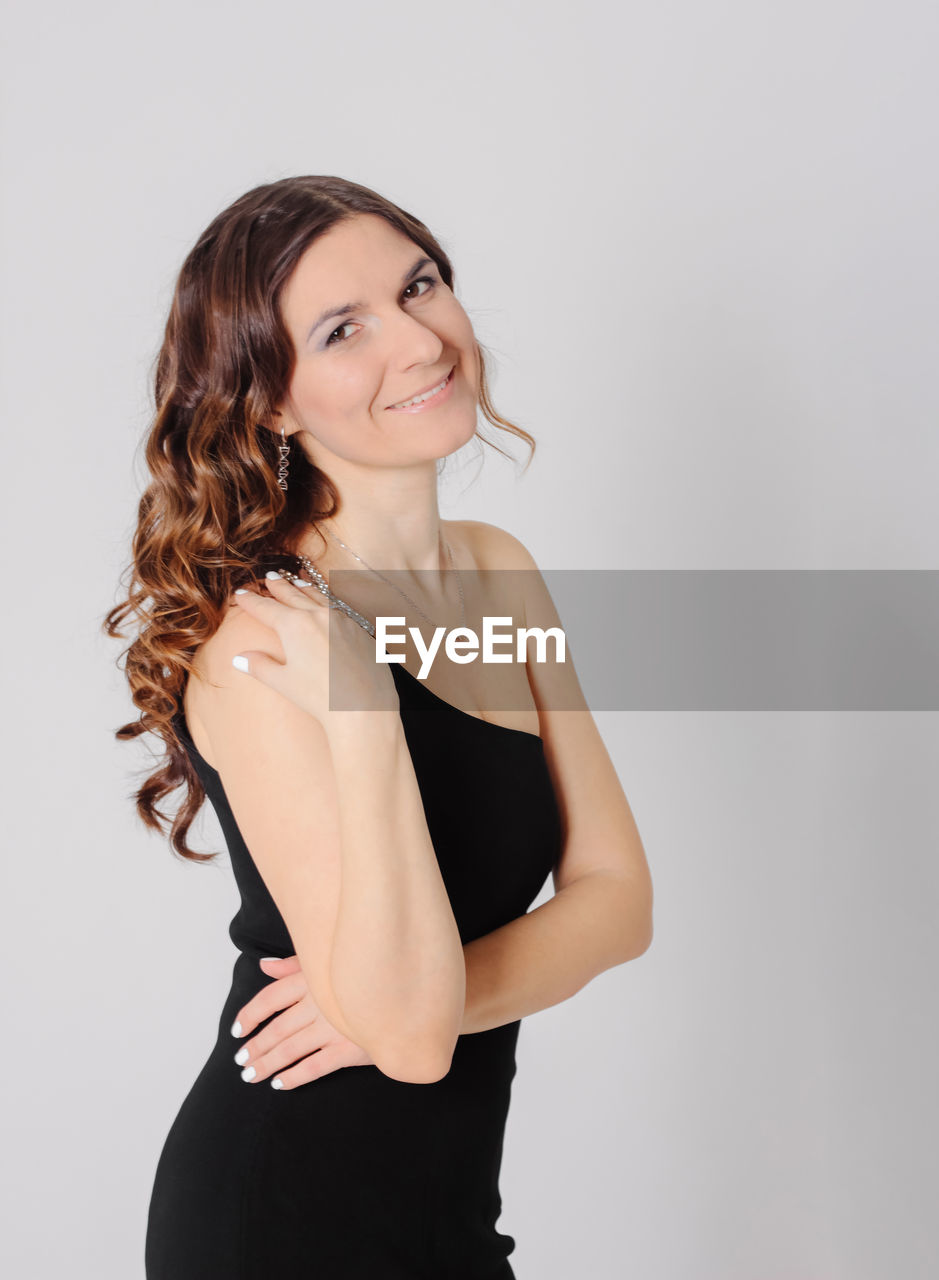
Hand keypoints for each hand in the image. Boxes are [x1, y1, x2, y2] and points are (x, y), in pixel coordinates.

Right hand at [230, 570, 398, 725]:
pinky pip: (337, 606)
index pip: (266, 608)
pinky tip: (327, 601)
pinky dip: (326, 599)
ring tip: (296, 581)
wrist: (363, 705)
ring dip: (304, 588)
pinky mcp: (358, 628)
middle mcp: (317, 615)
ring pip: (318, 597)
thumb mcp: (283, 682)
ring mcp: (340, 619)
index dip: (251, 601)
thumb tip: (239, 658)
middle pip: (292, 596)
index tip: (240, 593)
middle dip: (278, 587)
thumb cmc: (320, 696)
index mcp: (293, 625)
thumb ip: (260, 666)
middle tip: (268, 577)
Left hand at [231, 955, 375, 1089]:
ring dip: (267, 1064)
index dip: (249, 1015)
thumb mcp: (328, 961)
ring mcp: (333, 1028)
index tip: (238, 1030)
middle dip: (255, 1047)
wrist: (405, 998)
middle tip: (241, 1061)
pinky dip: (294, 1077)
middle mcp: (318, 1004)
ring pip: (290, 1050)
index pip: (270, 998)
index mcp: (311, 980)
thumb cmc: (364, 976)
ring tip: (251, 1075)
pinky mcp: (349, 1049)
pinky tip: (280, 1083)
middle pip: (277, 1029)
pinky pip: (314, 1067)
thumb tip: (264, 965)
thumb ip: (294, 965)